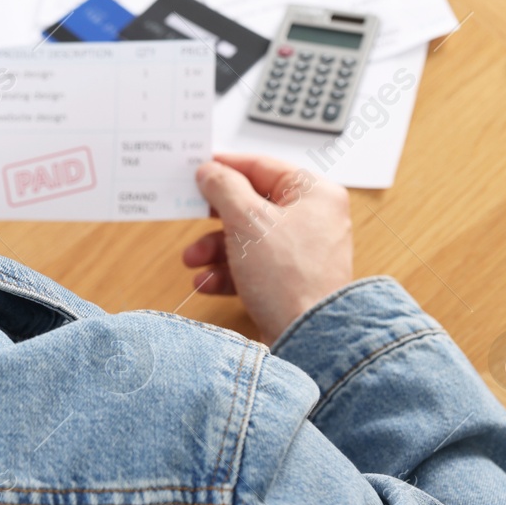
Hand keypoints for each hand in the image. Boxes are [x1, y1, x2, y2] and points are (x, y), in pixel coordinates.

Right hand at [181, 153, 352, 341]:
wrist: (309, 339)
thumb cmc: (290, 277)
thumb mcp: (246, 220)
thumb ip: (223, 187)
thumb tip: (210, 171)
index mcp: (315, 194)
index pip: (263, 166)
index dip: (226, 165)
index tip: (198, 166)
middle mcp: (314, 220)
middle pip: (252, 205)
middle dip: (215, 217)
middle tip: (190, 214)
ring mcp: (303, 252)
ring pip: (247, 237)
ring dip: (214, 248)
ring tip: (193, 260)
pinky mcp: (291, 281)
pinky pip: (253, 266)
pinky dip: (227, 272)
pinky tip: (208, 281)